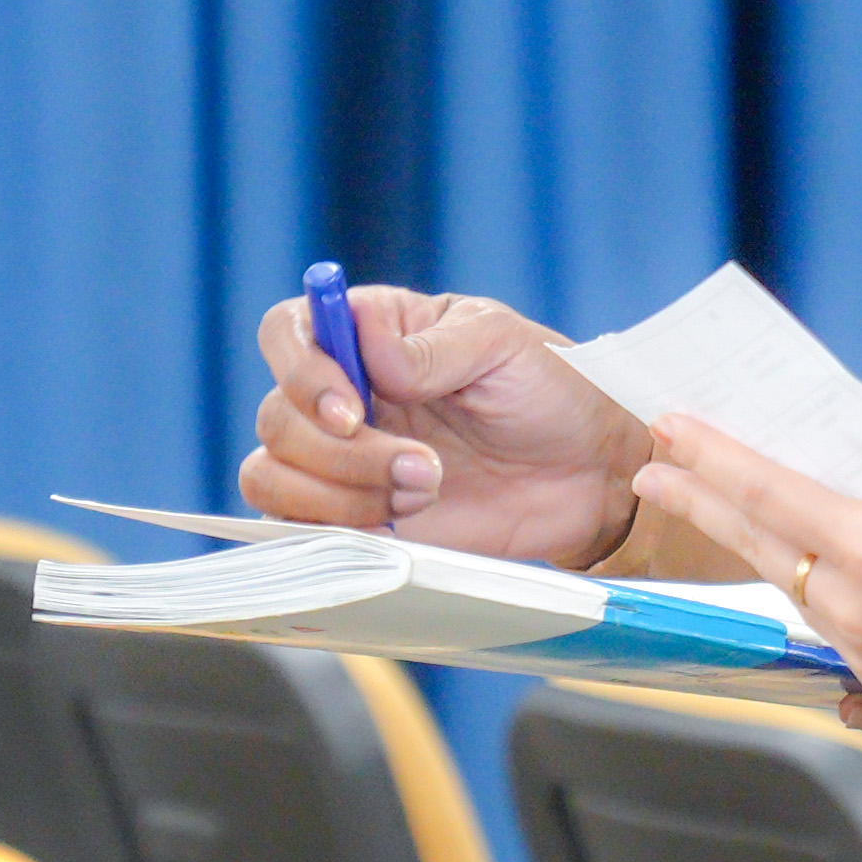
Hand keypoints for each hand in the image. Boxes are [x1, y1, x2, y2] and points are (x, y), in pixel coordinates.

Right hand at [238, 285, 653, 570]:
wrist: (588, 473)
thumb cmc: (549, 388)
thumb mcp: (501, 344)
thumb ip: (431, 349)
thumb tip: (368, 351)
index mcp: (368, 333)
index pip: (286, 332)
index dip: (301, 371)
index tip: (352, 408)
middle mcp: (343, 393)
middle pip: (277, 418)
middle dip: (342, 453)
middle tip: (424, 466)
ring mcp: (344, 458)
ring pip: (273, 476)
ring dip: (341, 493)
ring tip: (426, 490)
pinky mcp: (357, 515)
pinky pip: (303, 528)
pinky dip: (344, 528)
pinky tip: (408, 520)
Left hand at [627, 415, 861, 807]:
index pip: (769, 491)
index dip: (713, 456)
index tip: (669, 426)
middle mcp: (852, 609)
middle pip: (759, 543)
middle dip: (701, 502)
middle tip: (654, 470)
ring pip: (798, 586)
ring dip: (760, 547)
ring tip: (731, 515)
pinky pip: (838, 628)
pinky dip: (819, 591)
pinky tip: (825, 577)